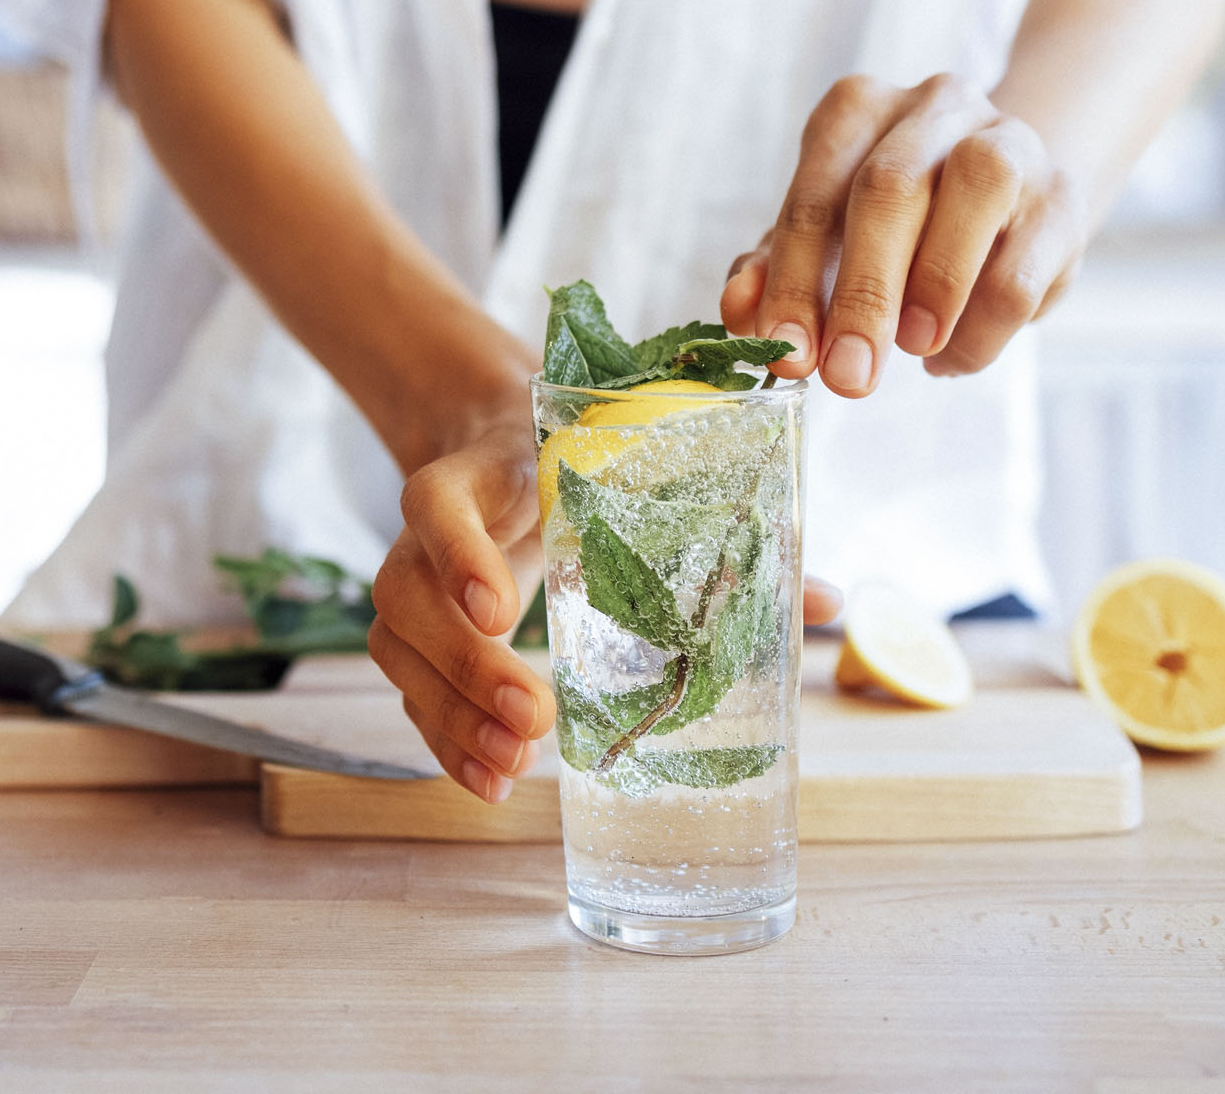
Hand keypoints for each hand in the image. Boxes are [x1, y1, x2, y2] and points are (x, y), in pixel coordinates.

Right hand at [371, 412, 846, 802]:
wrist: (488, 446)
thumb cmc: (573, 463)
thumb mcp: (623, 469)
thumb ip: (714, 530)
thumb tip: (826, 602)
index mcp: (478, 476)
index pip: (439, 505)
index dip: (460, 554)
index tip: (504, 608)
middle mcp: (426, 532)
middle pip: (408, 597)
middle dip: (467, 666)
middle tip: (538, 713)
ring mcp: (412, 582)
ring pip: (398, 651)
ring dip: (454, 714)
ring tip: (516, 763)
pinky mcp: (416, 632)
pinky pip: (409, 691)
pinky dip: (444, 738)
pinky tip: (491, 778)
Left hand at [721, 73, 1086, 395]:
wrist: (1008, 195)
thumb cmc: (897, 220)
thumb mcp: (826, 237)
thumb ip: (777, 270)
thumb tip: (740, 311)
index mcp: (859, 109)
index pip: (816, 192)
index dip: (794, 278)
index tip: (785, 351)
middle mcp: (934, 106)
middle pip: (891, 186)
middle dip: (864, 292)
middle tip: (848, 374)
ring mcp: (1008, 139)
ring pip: (978, 190)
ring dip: (938, 284)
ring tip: (914, 350)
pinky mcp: (1064, 197)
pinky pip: (1027, 264)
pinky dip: (985, 326)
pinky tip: (952, 357)